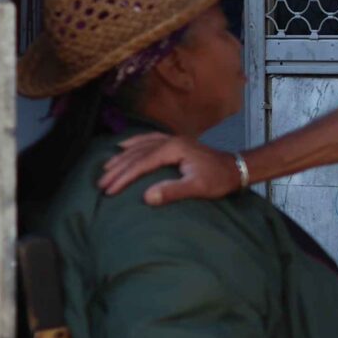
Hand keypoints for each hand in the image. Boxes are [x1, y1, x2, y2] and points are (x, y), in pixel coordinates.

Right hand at [99, 133, 239, 202]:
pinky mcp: (176, 143)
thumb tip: (146, 197)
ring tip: (105, 168)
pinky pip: (149, 140)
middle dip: (117, 169)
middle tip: (101, 184)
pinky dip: (134, 143)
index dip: (123, 177)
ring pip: (140, 145)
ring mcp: (173, 140)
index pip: (141, 163)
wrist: (236, 168)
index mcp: (173, 149)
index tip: (108, 191)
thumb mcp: (198, 188)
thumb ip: (173, 191)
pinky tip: (124, 146)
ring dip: (122, 156)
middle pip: (137, 153)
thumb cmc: (218, 179)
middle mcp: (170, 140)